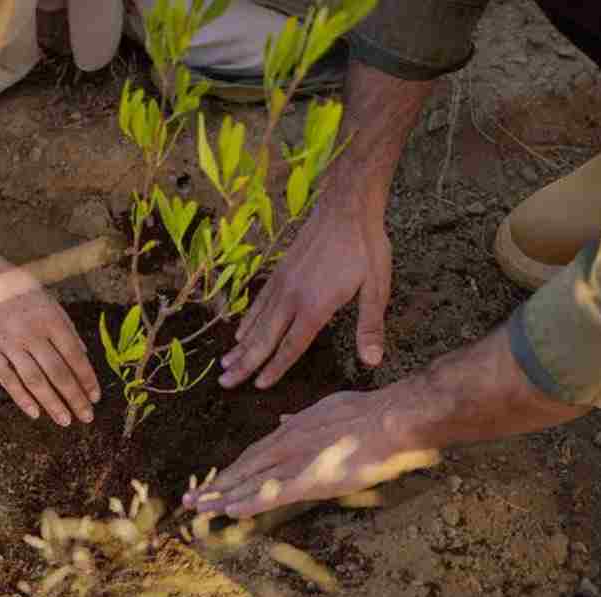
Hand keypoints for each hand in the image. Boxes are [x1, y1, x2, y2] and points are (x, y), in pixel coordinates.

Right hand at [0, 246, 99, 426]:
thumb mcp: (46, 298)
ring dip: (53, 403)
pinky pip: (7, 379)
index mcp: (49, 318)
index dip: (87, 379)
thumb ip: (64, 325)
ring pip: (35, 380)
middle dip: (75, 397)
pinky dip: (22, 398)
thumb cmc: (13, 285)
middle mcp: (31, 333)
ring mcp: (8, 343)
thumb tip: (83, 353)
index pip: (75, 355)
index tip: (96, 397)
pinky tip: (35, 413)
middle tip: (87, 417)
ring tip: (65, 420)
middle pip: (58, 372)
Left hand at [184, 383, 439, 517]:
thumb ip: (302, 418)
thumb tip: (283, 420)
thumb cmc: (367, 413)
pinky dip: (250, 502)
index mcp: (291, 431)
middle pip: (243, 469)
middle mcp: (286, 445)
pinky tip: (231, 511)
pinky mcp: (309, 479)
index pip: (253, 455)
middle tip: (190, 500)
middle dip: (217, 485)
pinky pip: (272, 494)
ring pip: (251, 483)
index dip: (232, 470)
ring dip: (223, 497)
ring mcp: (296, 462)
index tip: (215, 481)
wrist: (390, 419)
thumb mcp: (326, 408)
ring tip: (198, 508)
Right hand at [219, 200, 390, 388]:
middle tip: (224, 383)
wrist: (346, 205)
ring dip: (240, 346)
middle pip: (264, 339)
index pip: (291, 346)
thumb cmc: (365, 247)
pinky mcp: (280, 271)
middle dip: (244, 364)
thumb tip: (372, 361)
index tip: (258, 386)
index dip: (275, 368)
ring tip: (224, 363)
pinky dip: (246, 320)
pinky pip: (258, 302)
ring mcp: (282, 283)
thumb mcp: (376, 288)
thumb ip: (370, 326)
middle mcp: (292, 297)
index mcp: (315, 307)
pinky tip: (239, 331)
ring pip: (256, 322)